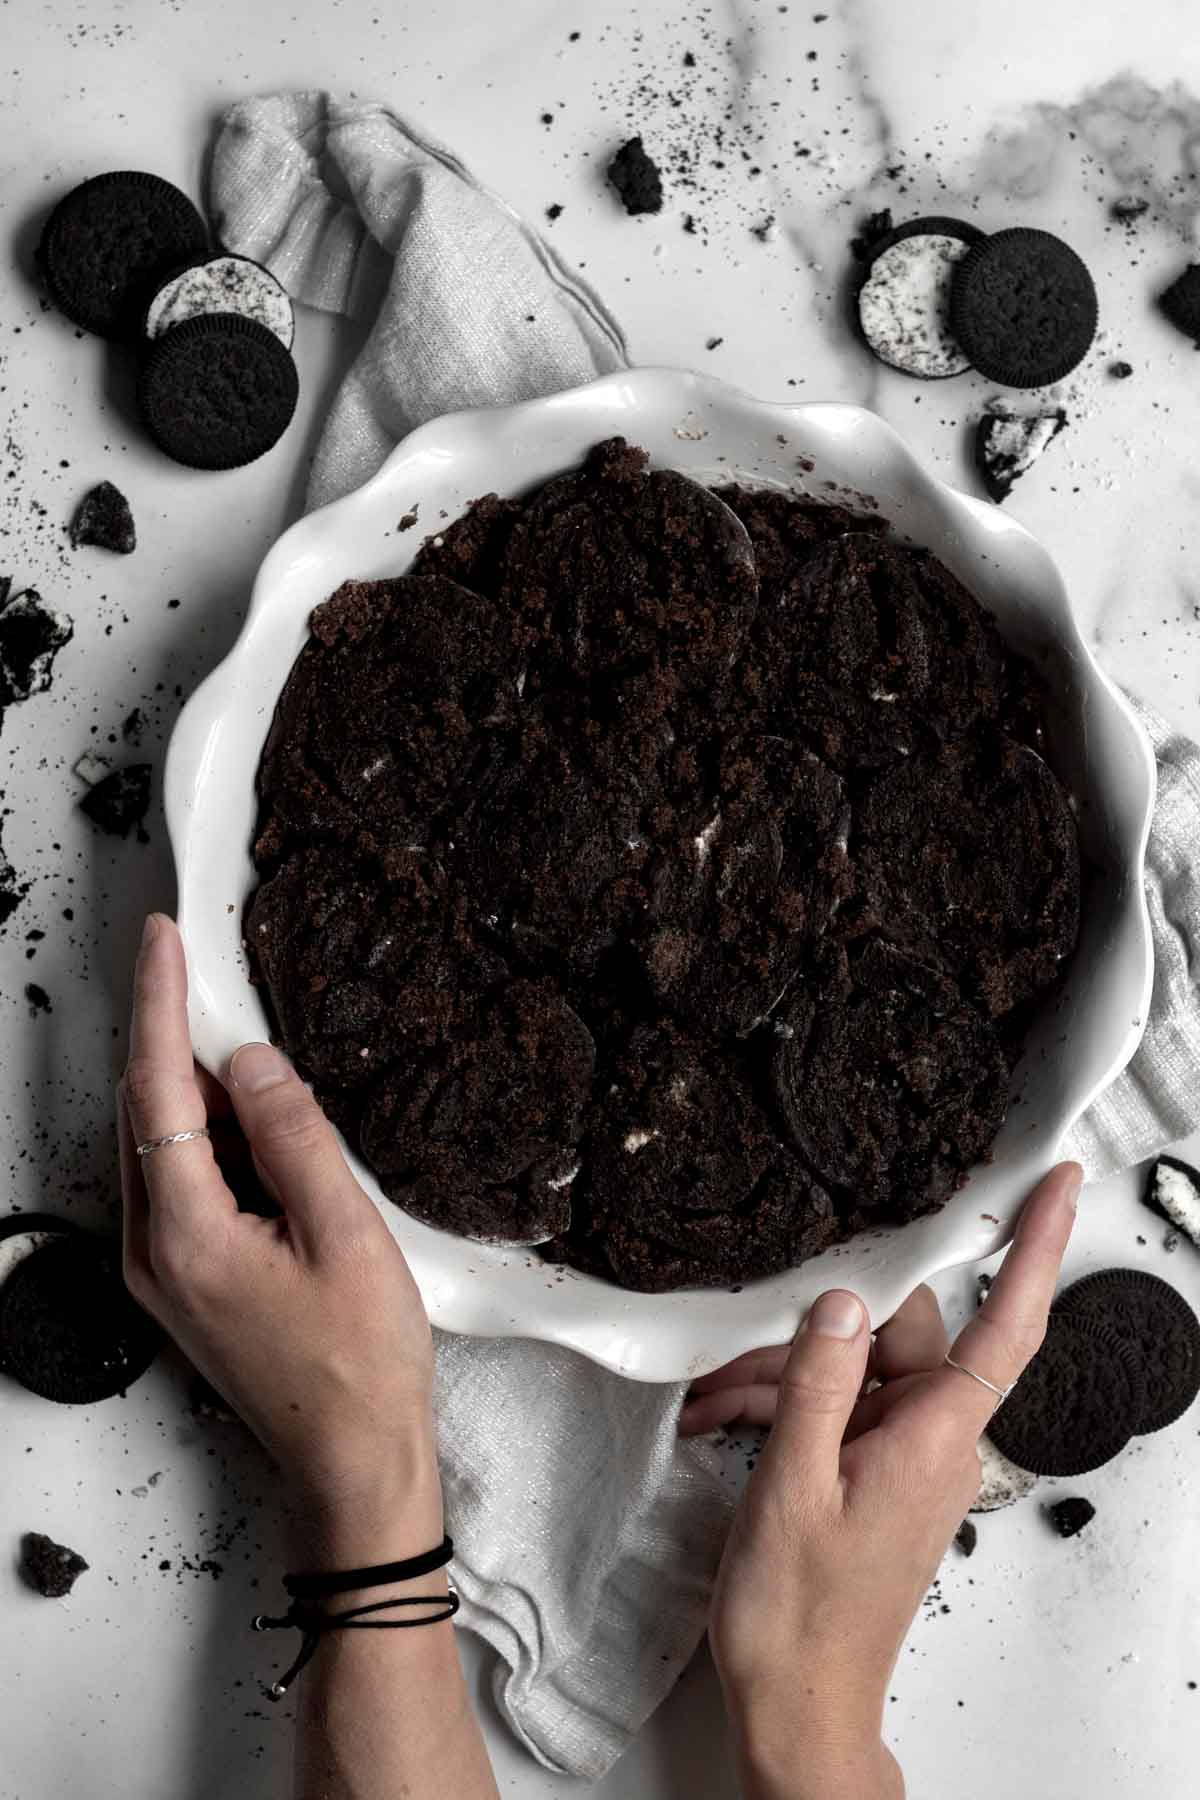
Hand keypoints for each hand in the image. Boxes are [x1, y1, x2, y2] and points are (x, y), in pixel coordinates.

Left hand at [119, 914, 440, 1566]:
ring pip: (162, 1144)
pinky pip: (180, 1180)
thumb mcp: (345, 1235)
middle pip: (145, 1110)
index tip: (161, 939)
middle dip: (175, 1035)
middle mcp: (151, 1249)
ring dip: (200, 1089)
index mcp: (184, 1233)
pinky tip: (259, 1126)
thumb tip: (257, 1060)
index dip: (159, 1004)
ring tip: (256, 1052)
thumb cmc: (359, 1363)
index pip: (156, 1088)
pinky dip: (211, 1136)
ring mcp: (161, 1269)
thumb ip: (294, 1137)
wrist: (351, 1461)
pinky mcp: (183, 1280)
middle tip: (210, 972)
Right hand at [702, 1163, 1080, 1799]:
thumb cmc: (797, 1616)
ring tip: (712, 1406)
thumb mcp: (790, 1485)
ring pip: (854, 1369)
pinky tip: (724, 1418)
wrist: (799, 1702)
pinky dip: (783, 1407)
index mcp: (932, 1439)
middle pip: (897, 1336)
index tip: (1058, 1184)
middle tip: (736, 1353)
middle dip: (812, 1332)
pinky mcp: (876, 1470)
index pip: (1006, 1327)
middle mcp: (933, 1440)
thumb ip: (817, 1382)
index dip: (1037, 1249)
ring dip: (780, 1377)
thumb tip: (839, 1298)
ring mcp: (906, 1455)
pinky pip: (839, 1407)